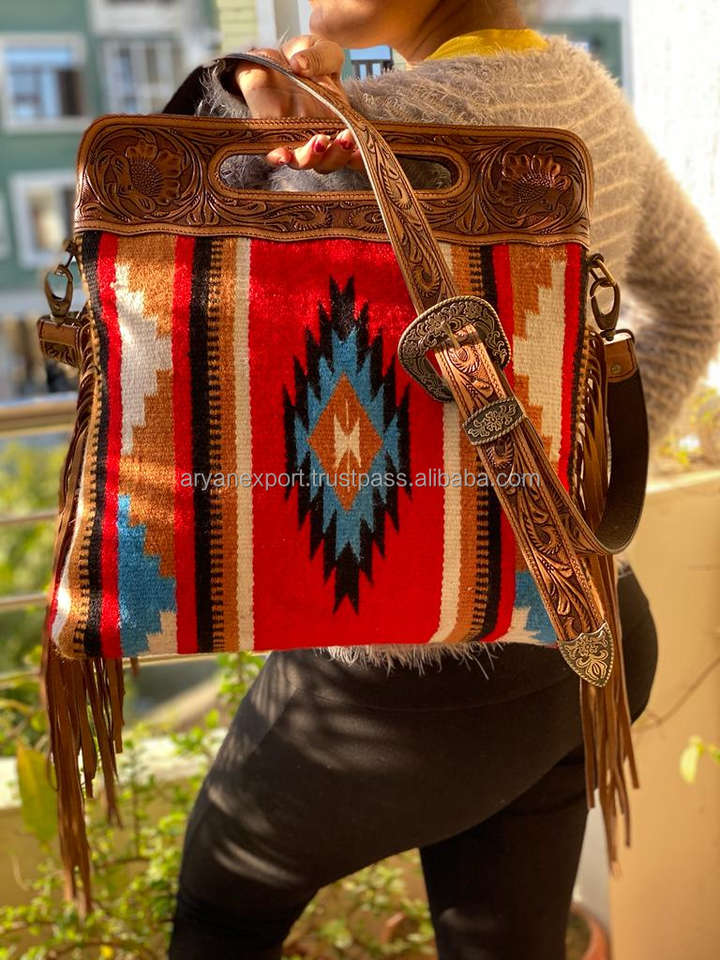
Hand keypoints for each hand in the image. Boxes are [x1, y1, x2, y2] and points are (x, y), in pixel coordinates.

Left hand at [231, 35, 361, 173]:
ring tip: (319, 141)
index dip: (359, 155)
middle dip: (339, 156)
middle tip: (344, 139)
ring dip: (314, 158)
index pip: (353, 150)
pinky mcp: (270, 136)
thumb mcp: (319, 48)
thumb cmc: (301, 57)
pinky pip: (274, 155)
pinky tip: (283, 155)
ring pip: (307, 162)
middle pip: (331, 162)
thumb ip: (320, 56)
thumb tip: (300, 64)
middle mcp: (319, 136)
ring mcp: (295, 139)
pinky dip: (280, 158)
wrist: (269, 57)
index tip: (362, 144)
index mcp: (338, 121)